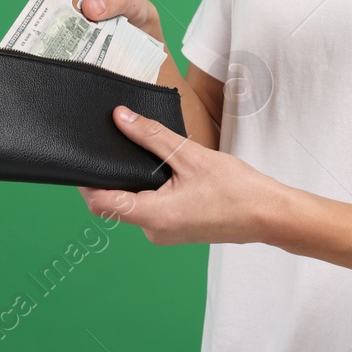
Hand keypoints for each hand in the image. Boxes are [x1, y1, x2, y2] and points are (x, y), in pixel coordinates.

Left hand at [78, 105, 281, 245]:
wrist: (269, 215)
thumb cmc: (236, 189)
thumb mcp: (189, 155)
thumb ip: (151, 136)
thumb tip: (120, 118)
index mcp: (153, 216)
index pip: (100, 204)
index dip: (85, 182)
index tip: (82, 158)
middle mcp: (154, 230)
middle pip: (114, 203)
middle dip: (111, 175)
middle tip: (114, 143)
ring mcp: (165, 233)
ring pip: (133, 205)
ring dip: (133, 181)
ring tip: (144, 152)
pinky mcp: (176, 229)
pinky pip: (151, 208)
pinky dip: (150, 189)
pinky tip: (164, 170)